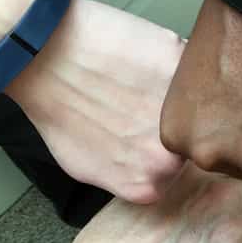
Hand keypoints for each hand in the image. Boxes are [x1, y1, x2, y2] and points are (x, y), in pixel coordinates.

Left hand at [8, 0, 186, 203]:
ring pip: (194, 102)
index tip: (145, 131)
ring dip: (176, 91)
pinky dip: (171, 58)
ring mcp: (180, 111)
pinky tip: (140, 57)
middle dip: (171, 121)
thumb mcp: (86, 167)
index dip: (160, 147)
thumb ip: (127, 175)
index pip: (175, 172)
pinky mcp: (180, 66)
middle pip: (189, 140)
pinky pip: (187, 64)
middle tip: (142, 102)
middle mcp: (171, 157)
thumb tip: (147, 168)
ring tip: (139, 79)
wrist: (47, 59)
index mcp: (149, 185)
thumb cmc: (58, 109)